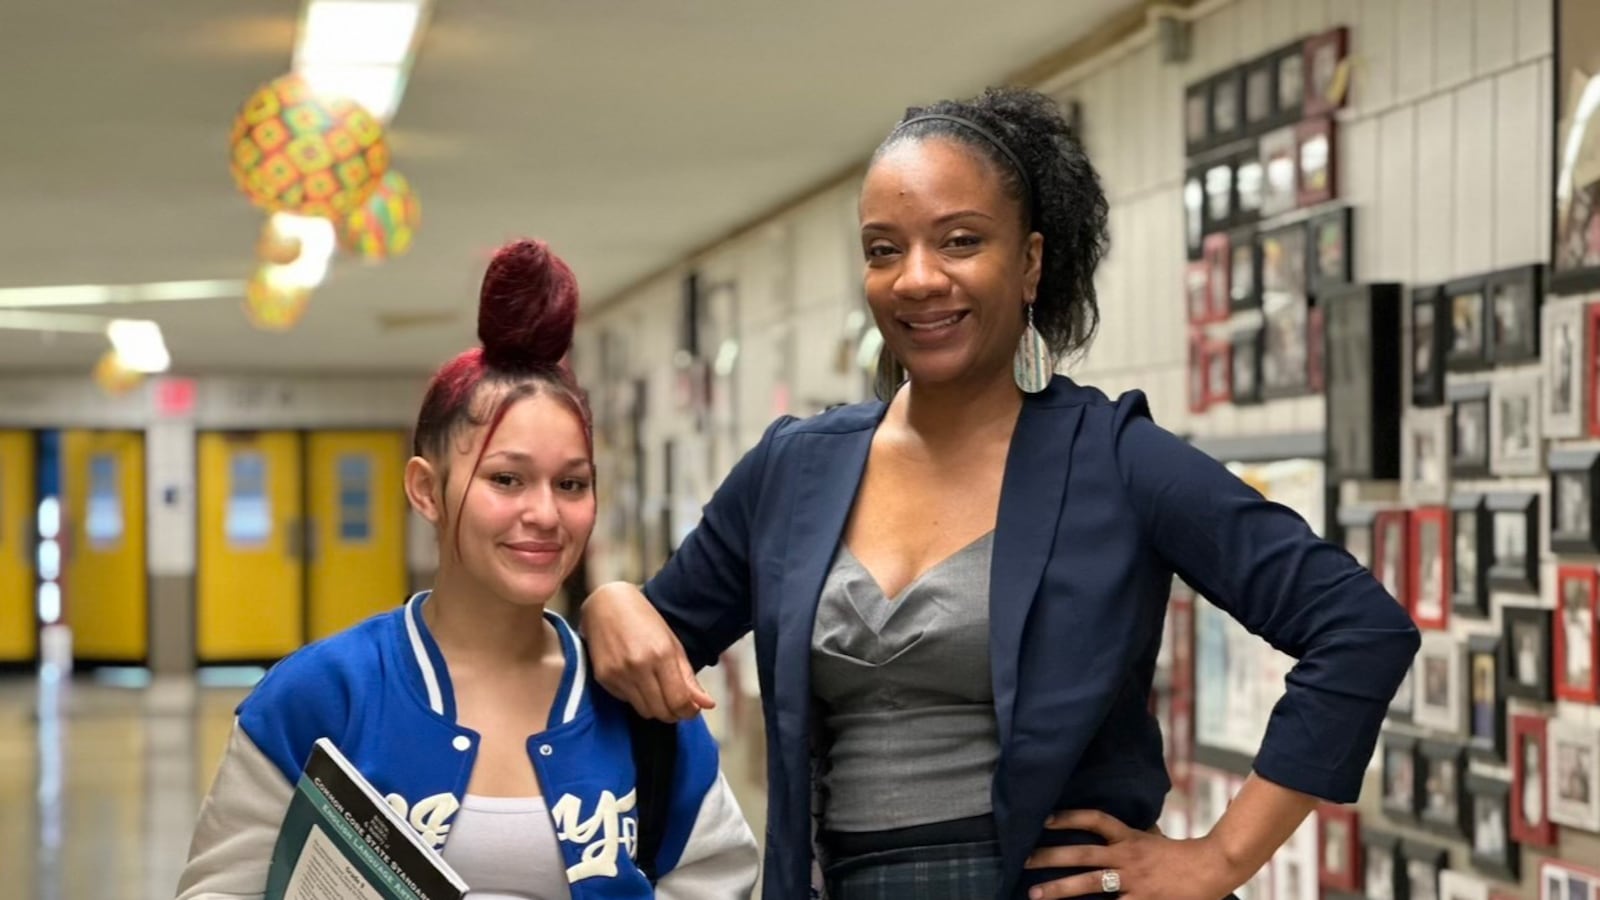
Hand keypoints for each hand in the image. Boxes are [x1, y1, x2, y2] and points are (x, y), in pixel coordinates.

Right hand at [581, 582, 713, 721]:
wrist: (607, 604)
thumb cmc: (644, 621)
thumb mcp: (673, 644)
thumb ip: (689, 678)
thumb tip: (708, 704)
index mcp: (661, 654)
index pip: (679, 701)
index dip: (689, 711)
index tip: (692, 709)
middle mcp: (639, 666)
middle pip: (662, 712)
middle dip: (674, 713)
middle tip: (677, 703)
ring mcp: (619, 673)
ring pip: (644, 711)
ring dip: (656, 707)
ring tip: (658, 690)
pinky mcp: (603, 678)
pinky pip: (627, 701)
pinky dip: (636, 697)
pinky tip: (637, 679)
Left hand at [1023, 810, 1244, 898]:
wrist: (1213, 867)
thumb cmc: (1179, 855)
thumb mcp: (1151, 839)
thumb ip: (1129, 836)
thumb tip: (1105, 830)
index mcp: (1129, 839)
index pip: (1095, 820)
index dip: (1069, 817)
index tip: (1044, 818)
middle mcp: (1127, 858)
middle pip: (1083, 855)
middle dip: (1051, 857)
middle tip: (1024, 860)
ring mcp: (1135, 883)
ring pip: (1091, 885)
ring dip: (1061, 889)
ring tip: (1035, 894)